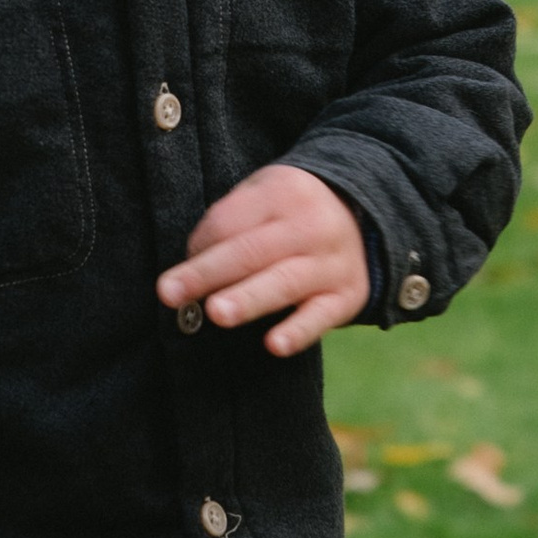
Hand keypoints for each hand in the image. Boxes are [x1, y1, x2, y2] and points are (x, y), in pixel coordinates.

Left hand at [156, 162, 370, 359]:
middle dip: (207, 273)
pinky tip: (274, 345)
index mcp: (282, 192)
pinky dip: (298, 331)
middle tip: (170, 293)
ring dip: (249, 298)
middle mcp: (310, 225)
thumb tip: (194, 262)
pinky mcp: (347, 296)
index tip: (175, 277)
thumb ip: (229, 222)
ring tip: (217, 313)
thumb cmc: (293, 213)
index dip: (199, 247)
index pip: (230, 221)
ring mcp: (331, 262)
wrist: (367, 216)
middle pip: (251, 250)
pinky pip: (321, 316)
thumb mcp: (264, 197)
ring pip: (284, 281)